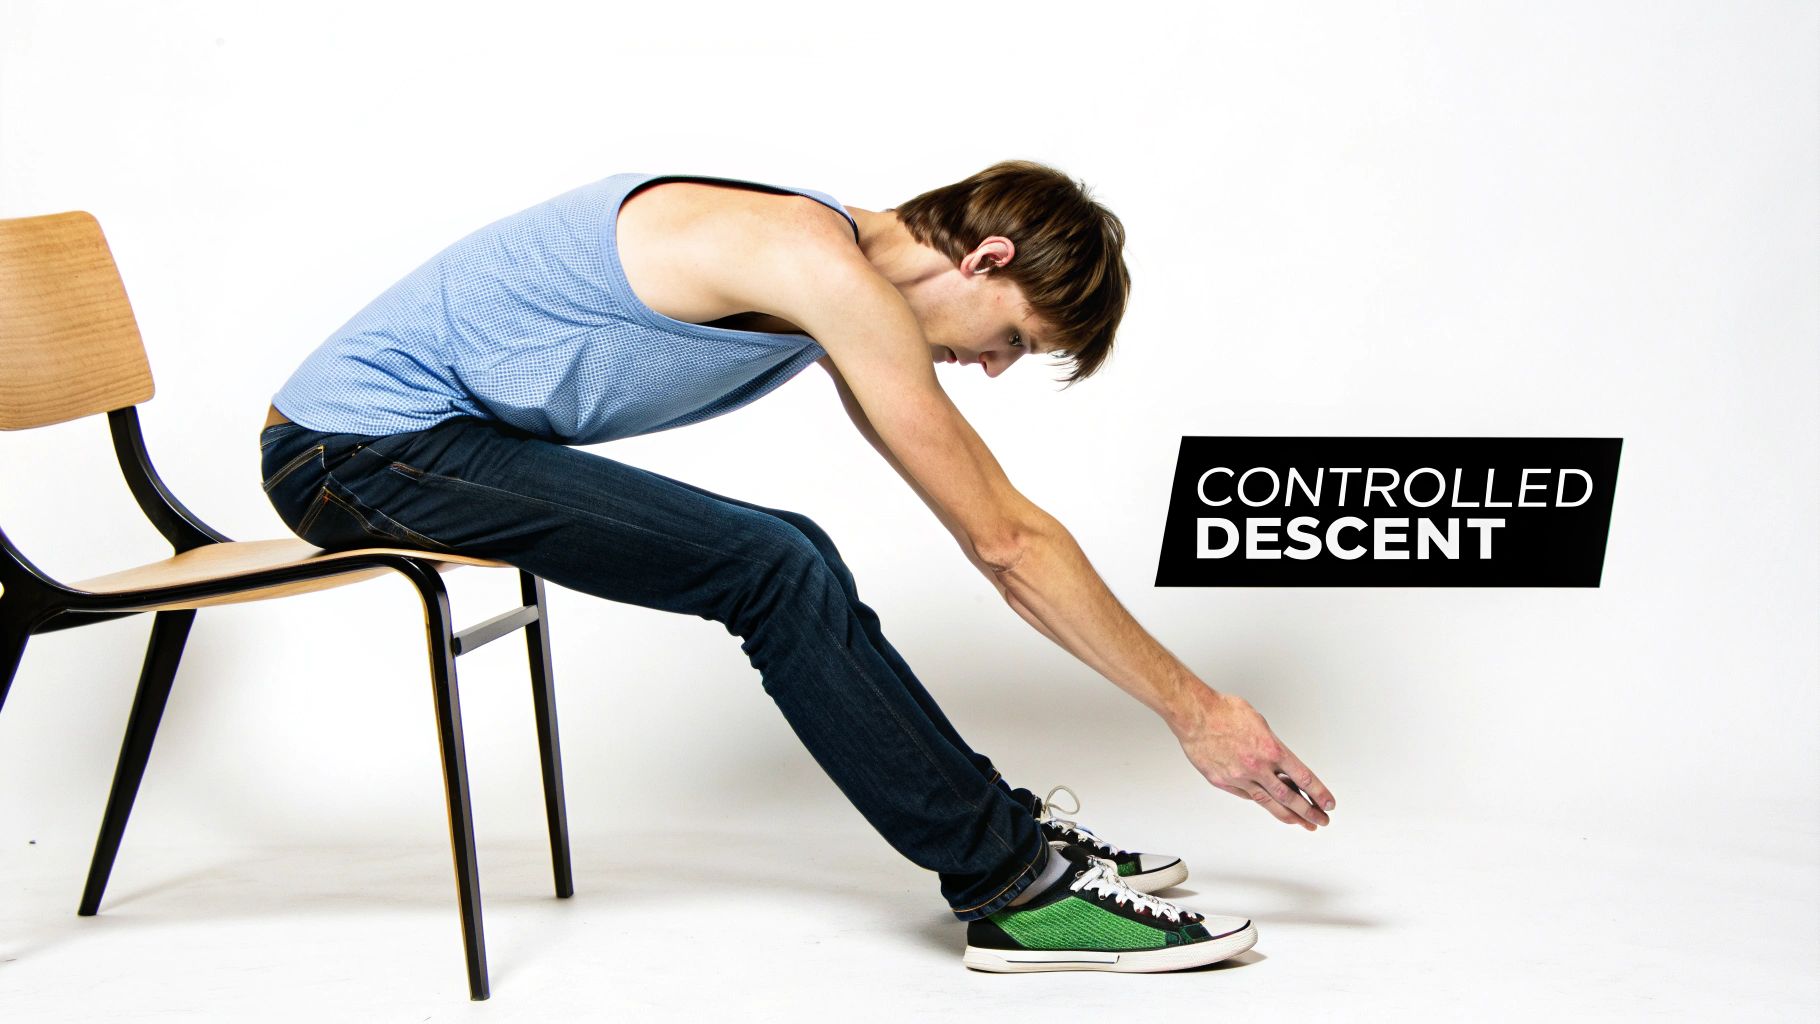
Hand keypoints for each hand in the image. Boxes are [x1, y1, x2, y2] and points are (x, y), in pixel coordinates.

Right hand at [1170, 688, 1335, 830]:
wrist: (1194, 715)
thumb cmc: (1223, 712)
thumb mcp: (1259, 722)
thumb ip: (1271, 744)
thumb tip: (1279, 759)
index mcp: (1271, 749)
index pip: (1303, 778)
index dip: (1318, 793)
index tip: (1328, 803)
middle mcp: (1258, 767)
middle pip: (1289, 797)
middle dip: (1309, 811)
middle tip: (1321, 820)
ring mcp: (1239, 777)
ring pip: (1268, 802)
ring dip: (1288, 814)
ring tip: (1301, 823)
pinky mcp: (1223, 782)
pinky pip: (1245, 795)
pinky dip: (1259, 800)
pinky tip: (1269, 806)